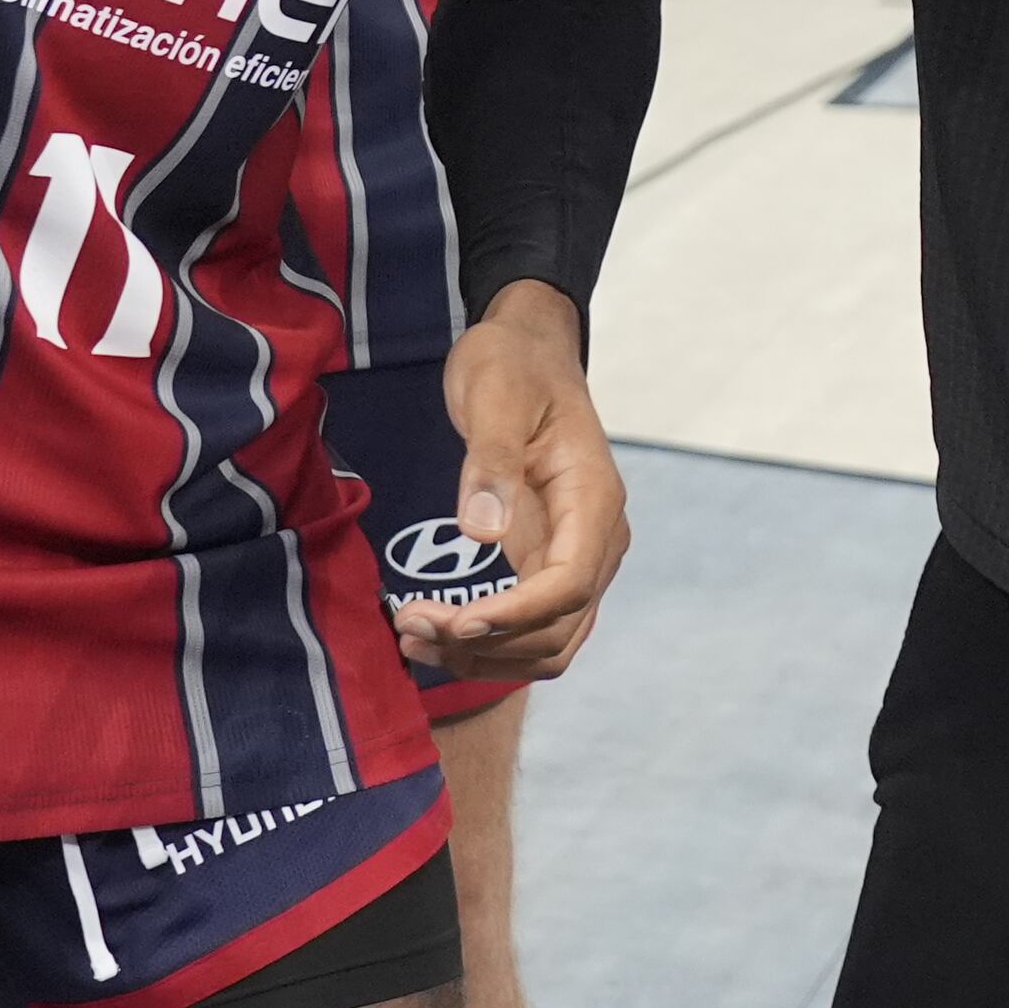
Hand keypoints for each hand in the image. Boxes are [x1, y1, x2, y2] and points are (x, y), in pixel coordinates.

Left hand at [398, 286, 628, 682]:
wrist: (526, 351)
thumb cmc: (512, 365)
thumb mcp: (495, 394)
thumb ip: (490, 461)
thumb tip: (482, 533)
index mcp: (594, 498)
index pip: (571, 583)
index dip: (517, 616)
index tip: (454, 622)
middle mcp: (596, 537)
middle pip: (560, 627)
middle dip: (488, 642)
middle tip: (411, 626)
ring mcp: (575, 555)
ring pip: (548, 643)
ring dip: (486, 656)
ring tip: (413, 638)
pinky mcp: (546, 564)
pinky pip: (530, 630)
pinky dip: (487, 647)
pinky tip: (433, 635)